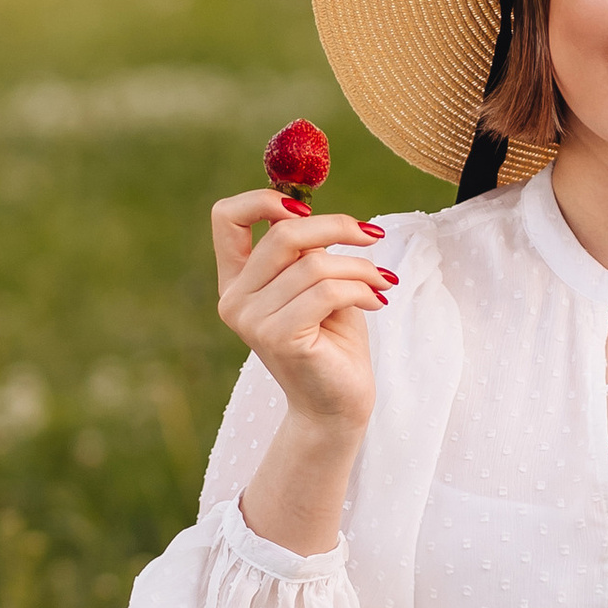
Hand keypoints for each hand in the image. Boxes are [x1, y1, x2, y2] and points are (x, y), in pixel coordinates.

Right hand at [212, 189, 392, 550]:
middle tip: (373, 235)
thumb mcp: (317, 283)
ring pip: (314, 265)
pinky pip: (327, 291)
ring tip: (382, 283)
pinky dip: (362, 289)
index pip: (225, 218)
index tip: (305, 205)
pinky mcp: (279, 338)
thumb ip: (306, 249)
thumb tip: (309, 203)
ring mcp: (252, 321)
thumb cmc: (332, 342)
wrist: (338, 408)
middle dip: (337, 227)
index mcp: (237, 281)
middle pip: (283, 234)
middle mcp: (235, 300)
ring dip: (360, 268)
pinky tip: (378, 301)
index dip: (262, 199)